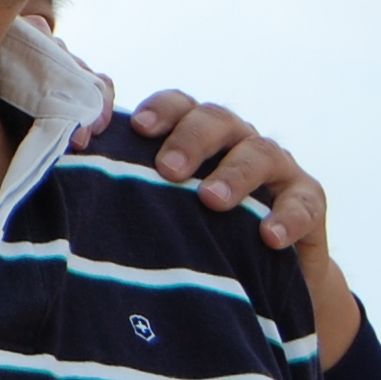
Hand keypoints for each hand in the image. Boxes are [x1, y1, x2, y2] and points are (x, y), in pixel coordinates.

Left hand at [129, 92, 361, 367]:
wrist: (265, 275)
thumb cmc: (199, 229)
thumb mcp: (167, 205)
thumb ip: (132, 185)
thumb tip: (70, 179)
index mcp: (199, 133)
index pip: (180, 104)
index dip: (160, 110)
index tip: (138, 128)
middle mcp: (238, 140)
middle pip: (216, 121)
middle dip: (191, 140)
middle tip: (167, 170)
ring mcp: (278, 167)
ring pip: (260, 154)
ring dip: (235, 175)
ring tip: (211, 201)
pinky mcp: (310, 201)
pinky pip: (304, 202)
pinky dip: (288, 217)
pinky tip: (269, 236)